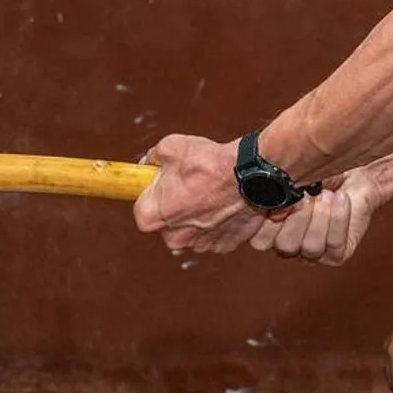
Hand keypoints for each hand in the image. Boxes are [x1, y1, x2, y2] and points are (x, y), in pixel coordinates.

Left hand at [132, 133, 272, 253]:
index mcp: (152, 217)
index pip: (141, 207)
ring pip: (192, 228)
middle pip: (167, 221)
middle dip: (175, 204)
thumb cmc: (211, 163)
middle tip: (189, 183)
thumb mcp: (171, 147)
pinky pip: (214, 234)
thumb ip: (153, 158)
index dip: (152, 191)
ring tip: (210, 191)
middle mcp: (173, 238)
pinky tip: (224, 203)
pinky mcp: (224, 246)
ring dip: (197, 213)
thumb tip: (150, 163)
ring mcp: (200, 244)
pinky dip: (218, 221)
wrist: (251, 174)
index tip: (161, 182)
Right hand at [248, 165, 386, 264]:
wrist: (354, 173)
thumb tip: (269, 202)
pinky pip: (335, 244)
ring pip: (310, 247)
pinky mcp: (337, 254)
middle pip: (285, 246)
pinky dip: (338, 218)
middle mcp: (289, 244)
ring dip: (321, 216)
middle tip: (308, 194)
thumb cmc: (319, 173)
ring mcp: (312, 253)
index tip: (283, 195)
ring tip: (327, 194)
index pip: (260, 240)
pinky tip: (341, 199)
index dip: (271, 219)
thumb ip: (274, 189)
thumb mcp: (291, 176)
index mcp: (271, 229)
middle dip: (299, 216)